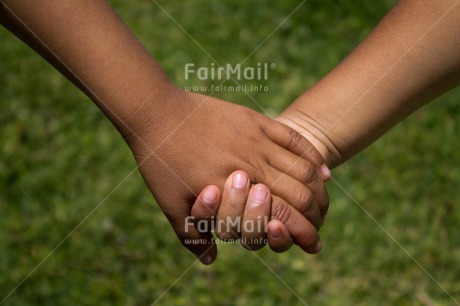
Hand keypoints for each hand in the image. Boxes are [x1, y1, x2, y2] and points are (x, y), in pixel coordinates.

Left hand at [122, 87, 328, 263]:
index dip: (303, 234)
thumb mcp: (170, 204)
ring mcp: (256, 140)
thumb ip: (192, 235)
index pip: (283, 216)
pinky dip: (313, 156)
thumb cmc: (161, 161)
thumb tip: (211, 259)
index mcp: (232, 191)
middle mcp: (251, 165)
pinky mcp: (256, 121)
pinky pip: (293, 139)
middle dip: (316, 215)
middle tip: (319, 225)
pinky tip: (323, 170)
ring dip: (319, 190)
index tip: (314, 244)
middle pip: (301, 194)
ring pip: (303, 167)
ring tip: (322, 202)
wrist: (157, 112)